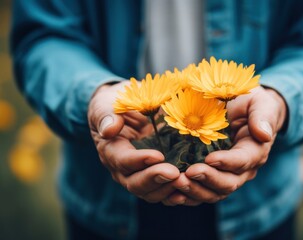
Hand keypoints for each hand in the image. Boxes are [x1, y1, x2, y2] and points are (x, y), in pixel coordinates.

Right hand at [88, 82, 180, 202]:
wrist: (128, 110)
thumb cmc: (116, 105)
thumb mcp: (107, 104)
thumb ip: (107, 116)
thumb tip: (108, 130)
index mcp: (111, 151)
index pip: (123, 161)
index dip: (139, 160)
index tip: (158, 155)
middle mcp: (123, 170)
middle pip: (136, 183)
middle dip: (155, 179)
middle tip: (174, 173)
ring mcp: (140, 176)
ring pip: (151, 192)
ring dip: (167, 189)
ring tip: (184, 180)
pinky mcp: (156, 177)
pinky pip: (164, 192)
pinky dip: (175, 193)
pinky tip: (188, 190)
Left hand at [167, 87, 286, 204]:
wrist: (241, 111)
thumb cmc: (251, 104)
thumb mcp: (260, 103)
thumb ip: (262, 116)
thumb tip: (263, 134)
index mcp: (255, 151)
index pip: (243, 161)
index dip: (227, 162)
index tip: (210, 158)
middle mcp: (242, 169)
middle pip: (228, 183)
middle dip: (208, 179)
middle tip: (188, 173)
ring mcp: (226, 176)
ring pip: (213, 193)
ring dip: (194, 190)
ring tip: (176, 182)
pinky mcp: (210, 177)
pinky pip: (200, 192)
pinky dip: (187, 195)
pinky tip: (172, 194)